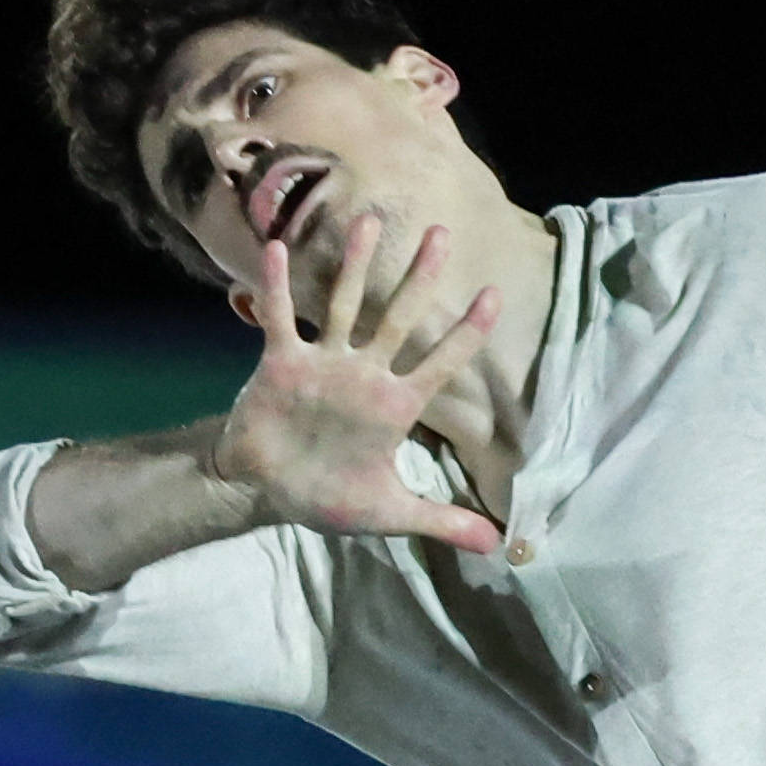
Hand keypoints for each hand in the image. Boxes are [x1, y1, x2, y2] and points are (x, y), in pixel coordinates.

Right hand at [211, 212, 503, 553]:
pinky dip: (275, 287)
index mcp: (395, 406)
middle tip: (441, 232)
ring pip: (341, 304)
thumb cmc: (329, 497)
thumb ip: (441, 521)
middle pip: (398, 317)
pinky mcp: (280, 363)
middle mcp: (363, 375)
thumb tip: (497, 546)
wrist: (268, 490)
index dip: (467, 332)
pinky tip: (276, 247)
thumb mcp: (390, 514)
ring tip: (367, 220)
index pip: (441, 363)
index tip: (494, 294)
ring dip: (352, 265)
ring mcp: (323, 365)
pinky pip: (279, 318)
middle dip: (419, 277)